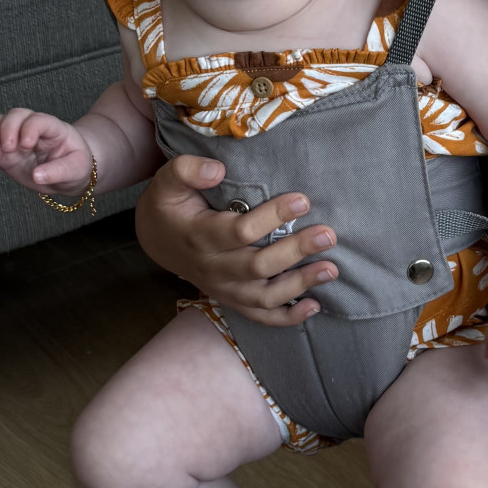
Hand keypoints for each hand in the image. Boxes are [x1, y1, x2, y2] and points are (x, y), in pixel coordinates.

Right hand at [0, 108, 92, 192]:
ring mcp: (14, 138)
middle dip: (7, 128)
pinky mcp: (2, 153)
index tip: (26, 144)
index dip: (30, 127)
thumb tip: (37, 176)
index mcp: (53, 128)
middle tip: (8, 147)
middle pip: (15, 116)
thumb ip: (58, 171)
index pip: (39, 119)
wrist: (68, 173)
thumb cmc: (76, 165)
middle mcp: (31, 129)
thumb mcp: (76, 169)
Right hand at [133, 154, 338, 323]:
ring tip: (331, 269)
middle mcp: (212, 268)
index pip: (239, 232)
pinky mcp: (232, 299)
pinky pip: (260, 316)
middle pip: (258, 266)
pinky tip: (314, 306)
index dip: (272, 217)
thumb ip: (186, 170)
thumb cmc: (170, 205)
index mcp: (198, 236)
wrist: (156, 239)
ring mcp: (222, 288)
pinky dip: (288, 318)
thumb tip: (218, 170)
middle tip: (327, 235)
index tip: (302, 201)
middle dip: (296, 251)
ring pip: (263, 296)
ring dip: (299, 285)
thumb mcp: (167, 181)